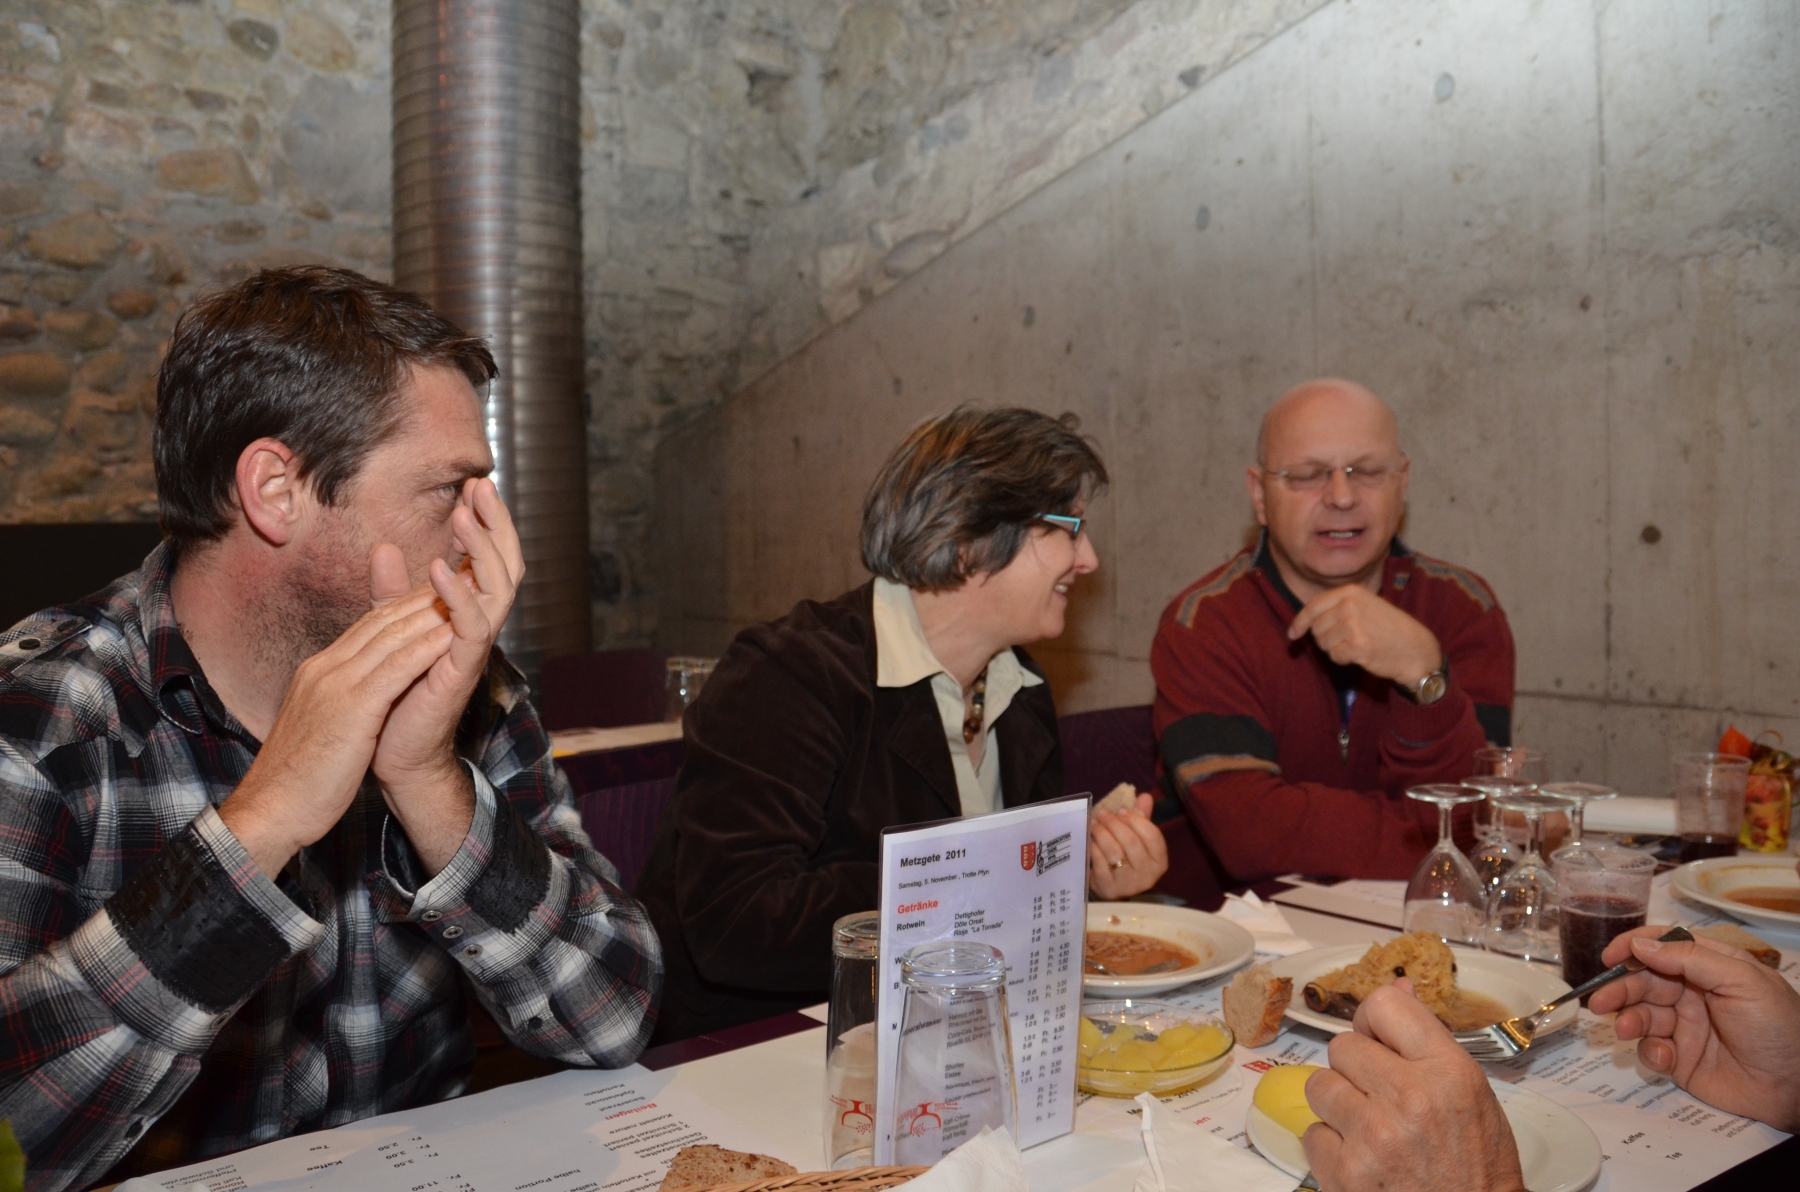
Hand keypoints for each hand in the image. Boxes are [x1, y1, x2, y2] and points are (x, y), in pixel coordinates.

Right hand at [218, 587, 455, 877]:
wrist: (270, 811)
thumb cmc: (297, 780)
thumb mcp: (319, 729)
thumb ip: (338, 703)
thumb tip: (359, 698)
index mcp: (317, 672)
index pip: (366, 627)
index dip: (402, 607)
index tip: (433, 593)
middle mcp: (325, 669)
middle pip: (380, 621)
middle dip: (421, 598)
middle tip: (458, 579)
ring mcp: (336, 685)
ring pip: (390, 636)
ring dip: (430, 614)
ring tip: (465, 596)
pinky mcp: (352, 707)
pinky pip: (397, 668)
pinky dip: (425, 648)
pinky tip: (452, 636)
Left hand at [371, 479, 524, 871]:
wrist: (391, 753)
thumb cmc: (396, 696)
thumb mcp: (389, 629)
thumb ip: (391, 592)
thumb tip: (382, 546)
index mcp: (466, 614)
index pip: (487, 558)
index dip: (486, 523)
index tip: (473, 485)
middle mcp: (478, 627)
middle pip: (506, 564)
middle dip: (496, 524)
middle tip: (482, 486)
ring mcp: (474, 648)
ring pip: (498, 589)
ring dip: (482, 549)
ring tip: (463, 515)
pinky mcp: (461, 669)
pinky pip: (472, 626)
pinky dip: (458, 595)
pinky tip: (438, 567)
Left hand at [1086, 793, 1168, 898]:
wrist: (1115, 889)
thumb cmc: (1130, 860)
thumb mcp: (1139, 841)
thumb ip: (1142, 819)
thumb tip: (1144, 796)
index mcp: (1159, 861)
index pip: (1152, 836)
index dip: (1136, 820)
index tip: (1121, 810)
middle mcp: (1147, 875)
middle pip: (1132, 842)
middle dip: (1114, 824)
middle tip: (1103, 814)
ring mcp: (1128, 884)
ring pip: (1115, 852)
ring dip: (1102, 833)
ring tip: (1094, 824)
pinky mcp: (1110, 889)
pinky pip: (1100, 863)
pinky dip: (1094, 848)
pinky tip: (1091, 840)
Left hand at [1288, 584, 1442, 689]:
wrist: (1415, 648)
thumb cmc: (1389, 629)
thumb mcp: (1365, 606)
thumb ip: (1337, 607)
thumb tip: (1303, 622)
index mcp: (1351, 591)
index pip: (1313, 606)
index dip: (1299, 622)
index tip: (1292, 634)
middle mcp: (1350, 604)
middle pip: (1316, 628)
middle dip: (1325, 639)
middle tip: (1348, 641)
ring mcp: (1353, 623)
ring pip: (1323, 643)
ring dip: (1335, 650)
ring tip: (1357, 645)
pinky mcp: (1357, 644)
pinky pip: (1334, 656)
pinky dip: (1343, 659)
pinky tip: (1360, 655)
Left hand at [1303, 981, 1524, 1191]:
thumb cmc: (1477, 1166)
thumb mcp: (1472, 1094)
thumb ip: (1428, 1041)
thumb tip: (1398, 985)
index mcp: (1448, 1072)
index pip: (1384, 1005)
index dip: (1375, 1022)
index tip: (1380, 1042)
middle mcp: (1409, 1098)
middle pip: (1343, 1046)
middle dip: (1357, 1069)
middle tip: (1382, 1098)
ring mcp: (1373, 1136)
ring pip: (1319, 1085)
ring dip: (1338, 1105)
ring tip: (1372, 1129)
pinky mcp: (1346, 1172)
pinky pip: (1311, 1134)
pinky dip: (1331, 1148)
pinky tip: (1363, 1160)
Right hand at [1587, 926, 1799, 1131]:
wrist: (1796, 1088)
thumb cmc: (1777, 1026)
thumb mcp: (1741, 980)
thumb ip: (1689, 958)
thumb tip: (1639, 945)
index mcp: (1709, 967)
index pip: (1664, 946)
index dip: (1633, 948)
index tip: (1609, 958)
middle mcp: (1692, 993)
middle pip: (1643, 982)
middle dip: (1619, 989)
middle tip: (1600, 1002)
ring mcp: (1685, 1027)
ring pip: (1641, 1015)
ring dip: (1628, 1020)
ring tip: (1626, 1030)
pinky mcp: (1680, 1060)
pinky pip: (1652, 1051)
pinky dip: (1650, 1052)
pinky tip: (1665, 1058)